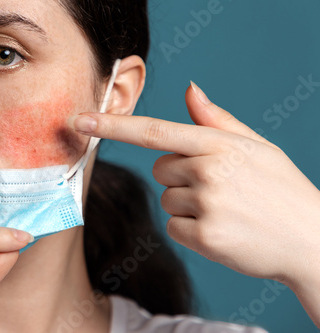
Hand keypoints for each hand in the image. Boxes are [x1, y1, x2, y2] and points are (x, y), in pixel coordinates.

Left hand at [70, 82, 319, 284]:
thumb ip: (216, 120)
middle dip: (179, 176)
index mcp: (219, 144)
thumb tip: (188, 90)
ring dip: (188, 205)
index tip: (81, 121)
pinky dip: (190, 229)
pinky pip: (173, 227)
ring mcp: (207, 206)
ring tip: (225, 209)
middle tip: (217, 187)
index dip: (113, 126)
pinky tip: (221, 229)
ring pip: (167, 199)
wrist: (310, 239)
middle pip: (160, 169)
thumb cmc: (280, 188)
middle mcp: (209, 171)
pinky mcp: (205, 237)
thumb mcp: (255, 146)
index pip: (154, 130)